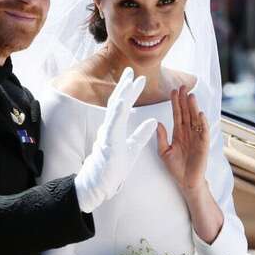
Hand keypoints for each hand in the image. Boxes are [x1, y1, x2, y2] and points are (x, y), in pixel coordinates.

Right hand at [74, 68, 157, 212]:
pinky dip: (117, 113)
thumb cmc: (113, 168)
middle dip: (124, 86)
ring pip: (114, 110)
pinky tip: (121, 102)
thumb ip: (142, 134)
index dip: (131, 91)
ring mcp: (107, 134)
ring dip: (122, 95)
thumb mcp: (133, 148)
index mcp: (115, 128)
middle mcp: (109, 128)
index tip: (139, 79)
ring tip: (128, 81)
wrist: (100, 184)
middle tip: (130, 70)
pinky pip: (113, 125)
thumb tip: (154, 121)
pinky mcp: (107, 143)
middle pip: (117, 103)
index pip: (124, 106)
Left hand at [157, 85, 209, 190]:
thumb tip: (157, 122)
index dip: (175, 102)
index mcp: (178, 133)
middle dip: (184, 100)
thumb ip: (161, 137)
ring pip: (195, 119)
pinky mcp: (203, 145)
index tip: (173, 90)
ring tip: (191, 95)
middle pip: (186, 113)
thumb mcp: (164, 152)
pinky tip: (200, 114)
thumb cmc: (176, 168)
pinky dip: (202, 123)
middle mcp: (188, 133)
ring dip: (193, 108)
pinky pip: (203, 132)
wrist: (186, 182)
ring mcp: (196, 138)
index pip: (177, 114)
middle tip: (183, 86)